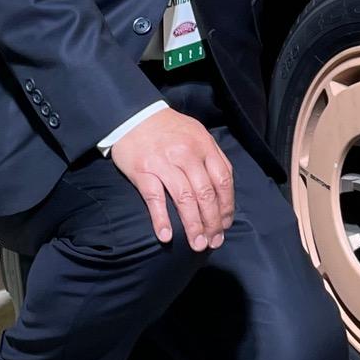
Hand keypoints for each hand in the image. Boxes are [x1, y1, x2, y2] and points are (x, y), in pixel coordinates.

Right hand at [111, 109, 235, 248]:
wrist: (133, 115)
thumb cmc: (169, 129)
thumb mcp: (197, 134)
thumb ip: (212, 157)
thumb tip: (224, 189)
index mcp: (204, 146)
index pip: (222, 180)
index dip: (226, 205)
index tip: (225, 224)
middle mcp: (186, 154)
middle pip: (205, 194)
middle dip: (212, 222)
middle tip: (214, 242)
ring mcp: (164, 162)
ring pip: (184, 199)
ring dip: (193, 225)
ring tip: (197, 244)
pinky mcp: (143, 171)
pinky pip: (155, 198)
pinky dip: (161, 219)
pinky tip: (167, 236)